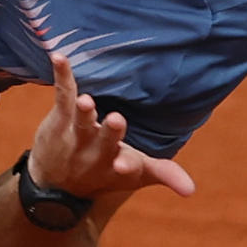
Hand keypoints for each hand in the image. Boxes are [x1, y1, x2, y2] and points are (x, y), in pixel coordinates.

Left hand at [28, 54, 195, 200]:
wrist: (55, 183)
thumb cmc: (106, 172)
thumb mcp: (135, 175)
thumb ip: (164, 174)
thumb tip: (191, 190)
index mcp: (118, 166)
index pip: (127, 168)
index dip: (127, 166)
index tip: (124, 166)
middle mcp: (96, 153)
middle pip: (105, 141)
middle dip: (110, 132)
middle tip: (116, 119)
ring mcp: (77, 135)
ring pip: (82, 122)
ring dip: (85, 111)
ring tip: (85, 100)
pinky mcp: (61, 118)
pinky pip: (63, 95)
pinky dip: (63, 76)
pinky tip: (58, 57)